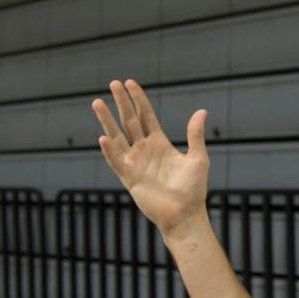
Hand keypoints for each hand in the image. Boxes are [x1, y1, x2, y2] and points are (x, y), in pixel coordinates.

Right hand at [91, 79, 209, 239]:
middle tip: (113, 83)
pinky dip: (109, 151)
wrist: (185, 214)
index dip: (138, 100)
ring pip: (117, 137)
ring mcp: (135, 163)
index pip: (146, 116)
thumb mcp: (198, 158)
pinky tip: (103, 137)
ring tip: (97, 103)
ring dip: (107, 121)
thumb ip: (195, 135)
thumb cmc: (193, 189)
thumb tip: (201, 111)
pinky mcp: (129, 178)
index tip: (130, 83)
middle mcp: (144, 150)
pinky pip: (116, 161)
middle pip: (129, 121)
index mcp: (159, 143)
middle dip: (121, 103)